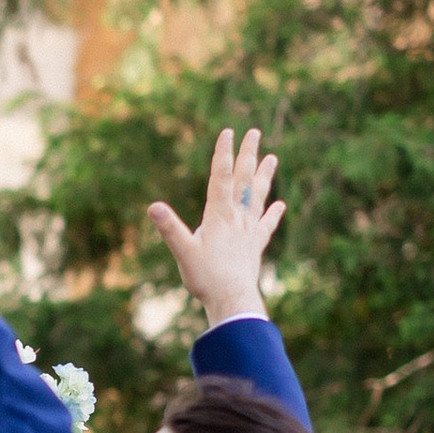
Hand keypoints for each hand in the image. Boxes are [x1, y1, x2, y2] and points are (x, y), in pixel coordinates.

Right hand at [148, 126, 285, 326]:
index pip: (221, 178)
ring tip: (273, 157)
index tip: (228, 132)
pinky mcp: (255, 246)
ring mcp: (248, 231)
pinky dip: (272, 214)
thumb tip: (153, 207)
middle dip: (248, 155)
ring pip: (258, 197)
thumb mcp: (182, 251)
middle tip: (254, 133)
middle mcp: (237, 218)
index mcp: (219, 215)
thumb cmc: (205, 277)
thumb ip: (169, 228)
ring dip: (264, 176)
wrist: (232, 300)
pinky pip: (266, 225)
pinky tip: (280, 205)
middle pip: (244, 180)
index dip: (223, 154)